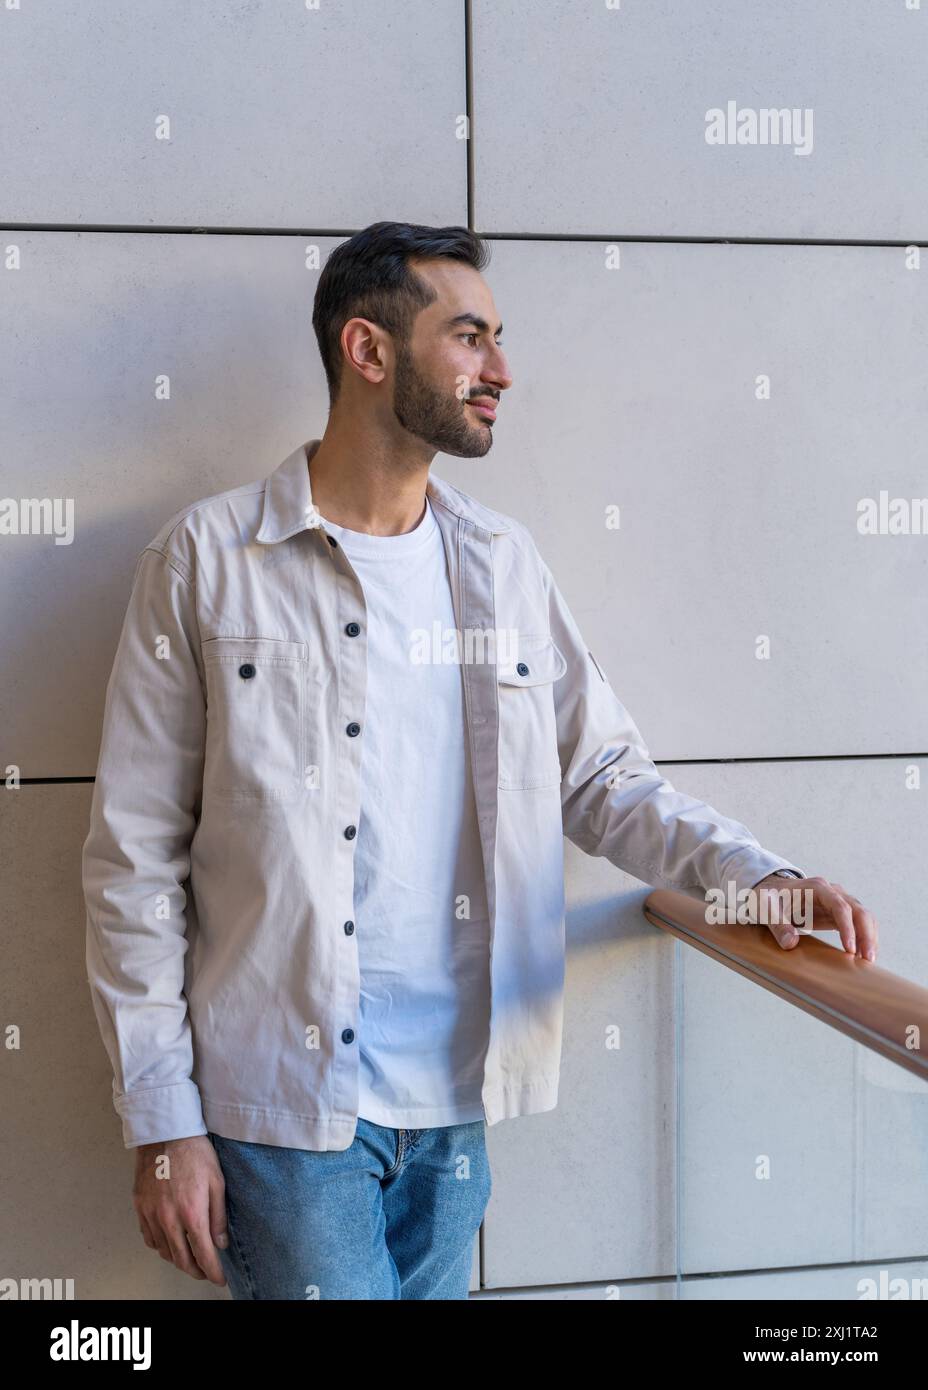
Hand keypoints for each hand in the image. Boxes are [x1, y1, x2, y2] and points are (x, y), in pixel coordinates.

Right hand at [132, 1135, 228, 1284]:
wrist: (166, 1133)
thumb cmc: (196, 1153)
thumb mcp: (217, 1182)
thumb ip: (219, 1216)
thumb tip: (220, 1243)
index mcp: (191, 1213)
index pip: (203, 1255)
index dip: (213, 1272)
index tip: (219, 1280)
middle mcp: (169, 1219)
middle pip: (181, 1260)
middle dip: (196, 1271)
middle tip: (206, 1271)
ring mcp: (151, 1214)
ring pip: (164, 1252)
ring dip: (178, 1260)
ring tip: (190, 1257)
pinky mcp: (139, 1207)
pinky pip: (149, 1238)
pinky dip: (160, 1246)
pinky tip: (170, 1242)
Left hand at [752, 874, 878, 961]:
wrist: (770, 892)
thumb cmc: (768, 897)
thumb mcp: (766, 909)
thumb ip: (777, 924)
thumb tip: (790, 942)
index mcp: (816, 887)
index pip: (840, 905)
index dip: (847, 927)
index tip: (850, 948)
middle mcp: (832, 892)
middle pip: (858, 910)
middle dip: (866, 934)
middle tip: (867, 959)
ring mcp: (838, 902)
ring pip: (863, 917)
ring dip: (869, 937)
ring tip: (868, 961)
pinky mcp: (838, 914)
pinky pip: (858, 924)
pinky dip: (864, 938)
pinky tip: (864, 955)